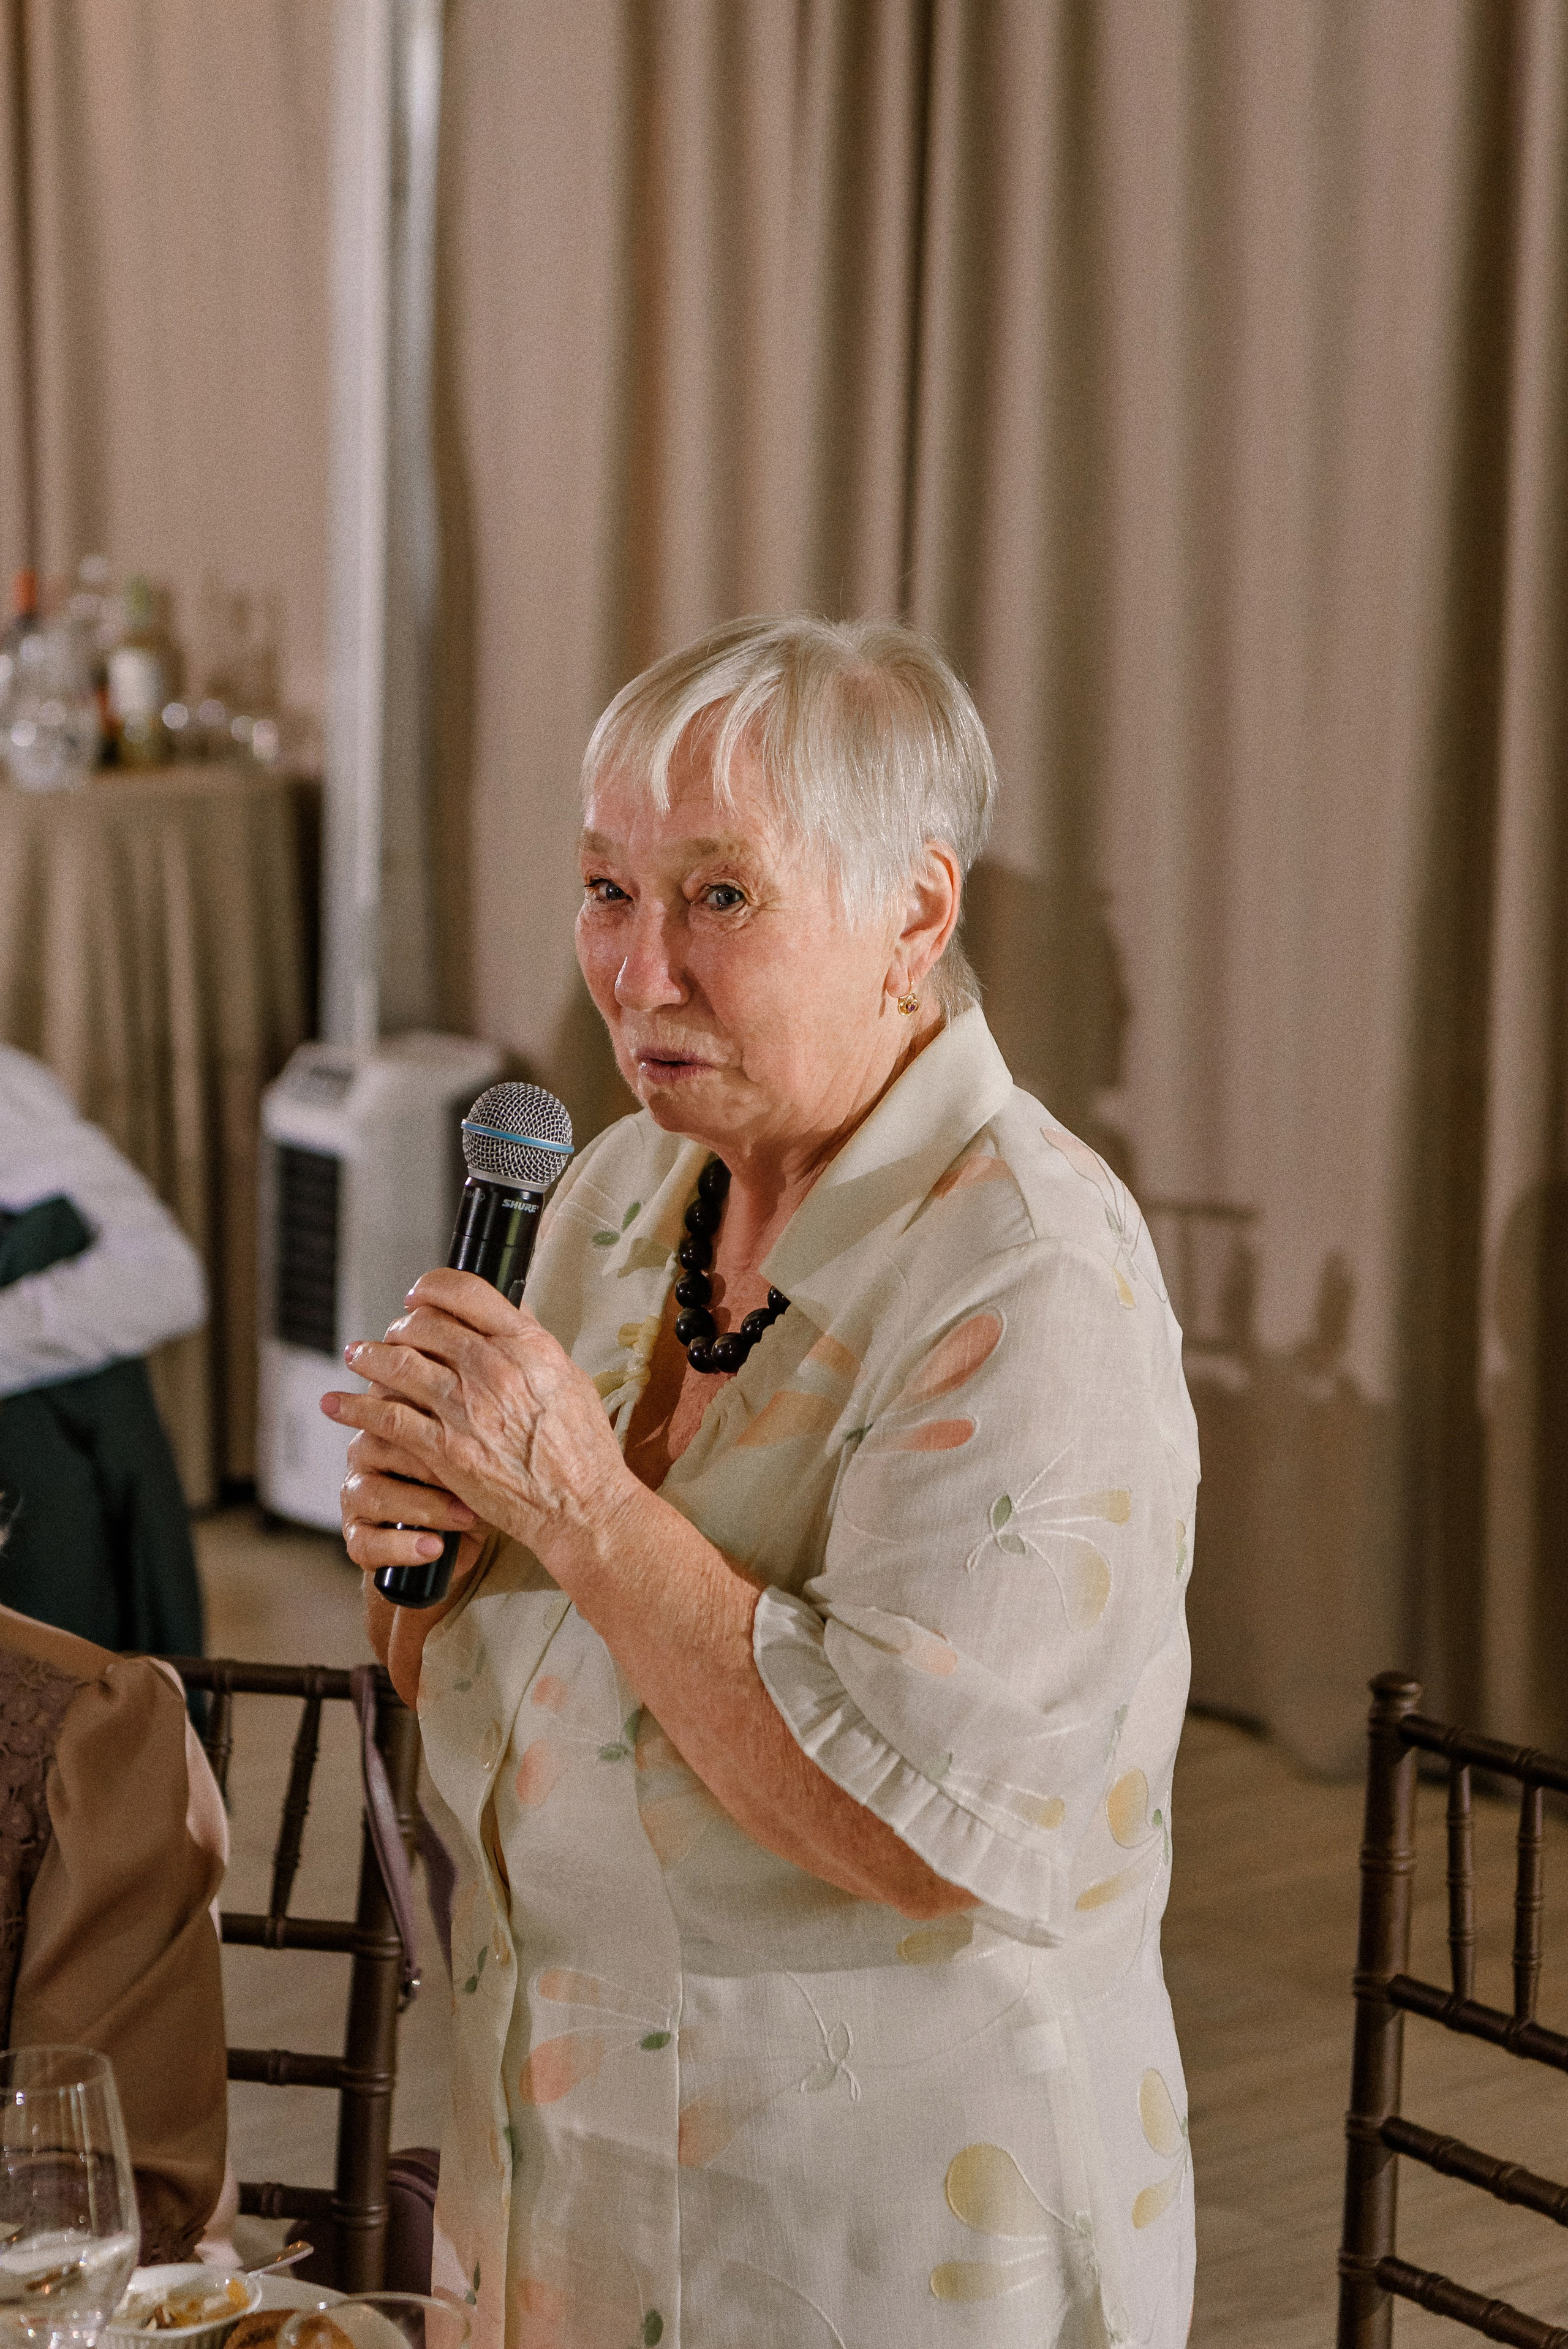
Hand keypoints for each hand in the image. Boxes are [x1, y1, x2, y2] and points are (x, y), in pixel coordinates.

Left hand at [322, 1268, 635, 1566]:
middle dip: (401, 1325)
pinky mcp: (444, 1450)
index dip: (432, 1287)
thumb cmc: (582, 1448)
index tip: (419, 1296)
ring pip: (398, 1364)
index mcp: (527, 1346)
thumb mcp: (571, 1377)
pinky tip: (338, 1404)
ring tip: (357, 1355)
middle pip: (425, 1325)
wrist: (581, 1505)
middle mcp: (493, 1369)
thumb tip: (513, 1312)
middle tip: (393, 1333)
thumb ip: (535, 1343)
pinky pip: (387, 1418)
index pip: (466, 1292)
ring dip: (369, 1357)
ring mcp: (465, 1409)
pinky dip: (356, 1407)